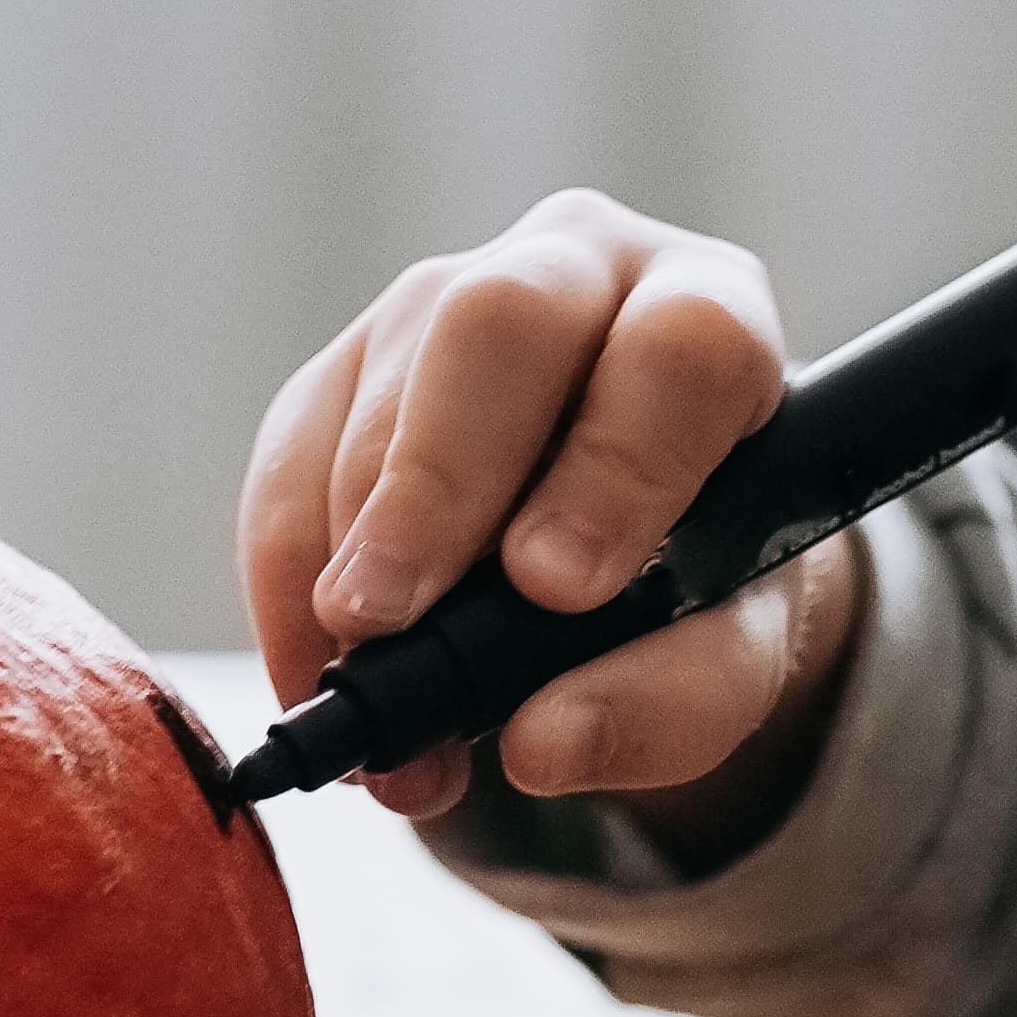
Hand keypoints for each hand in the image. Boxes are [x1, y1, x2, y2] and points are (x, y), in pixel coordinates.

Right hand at [239, 185, 860, 840]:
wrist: (624, 556)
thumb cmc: (699, 581)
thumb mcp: (729, 656)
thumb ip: (674, 702)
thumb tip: (544, 744)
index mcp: (710, 312)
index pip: (681, 345)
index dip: (617, 464)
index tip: (558, 589)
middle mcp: (575, 272)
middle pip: (497, 325)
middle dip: (433, 485)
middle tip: (389, 625)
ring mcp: (440, 304)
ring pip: (378, 401)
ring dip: (357, 574)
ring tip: (390, 725)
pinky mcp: (340, 370)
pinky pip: (286, 467)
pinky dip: (289, 591)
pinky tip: (325, 675)